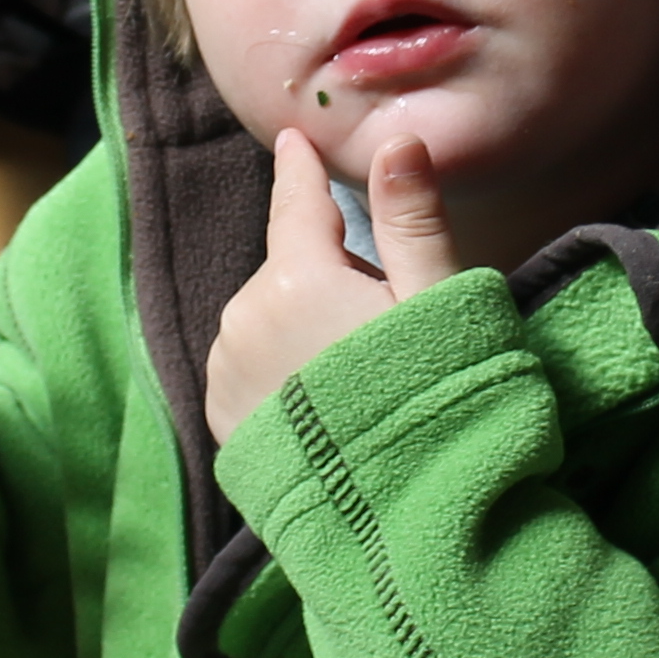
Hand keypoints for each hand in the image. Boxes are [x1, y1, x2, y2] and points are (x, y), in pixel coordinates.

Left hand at [201, 131, 454, 441]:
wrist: (395, 519)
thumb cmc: (430, 402)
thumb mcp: (437, 305)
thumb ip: (411, 219)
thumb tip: (398, 140)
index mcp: (297, 277)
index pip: (295, 203)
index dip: (299, 168)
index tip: (292, 138)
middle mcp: (244, 315)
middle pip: (291, 268)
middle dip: (329, 276)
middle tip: (385, 328)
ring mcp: (225, 370)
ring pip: (267, 317)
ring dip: (302, 326)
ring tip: (358, 379)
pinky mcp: (221, 418)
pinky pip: (250, 366)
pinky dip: (281, 371)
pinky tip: (325, 407)